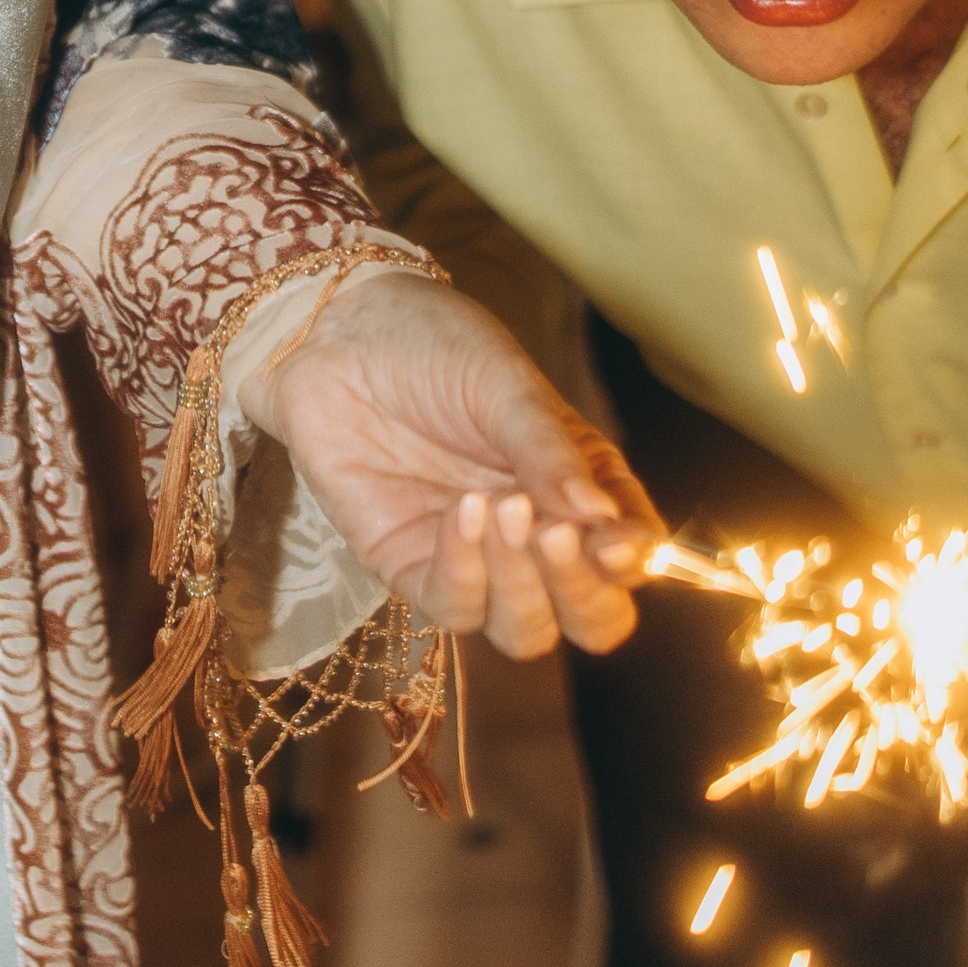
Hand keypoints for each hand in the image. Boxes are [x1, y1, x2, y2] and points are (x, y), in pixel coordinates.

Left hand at [244, 270, 663, 658]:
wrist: (336, 334)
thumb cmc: (434, 347)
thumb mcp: (508, 385)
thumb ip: (554, 454)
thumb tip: (604, 519)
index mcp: (578, 489)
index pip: (629, 556)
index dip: (631, 562)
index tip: (615, 542)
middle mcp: (534, 536)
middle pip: (590, 619)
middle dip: (585, 593)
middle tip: (559, 534)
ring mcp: (474, 560)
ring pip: (525, 632)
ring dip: (524, 585)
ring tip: (506, 507)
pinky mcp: (411, 568)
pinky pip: (455, 607)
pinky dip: (467, 570)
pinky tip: (464, 511)